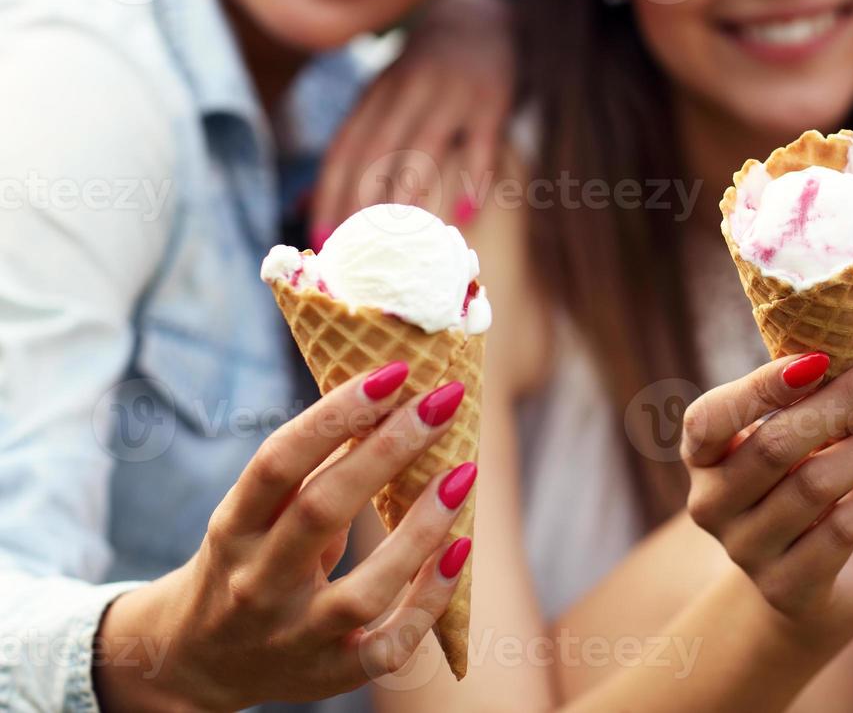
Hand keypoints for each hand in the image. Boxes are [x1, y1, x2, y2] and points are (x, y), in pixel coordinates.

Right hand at [97, 363, 475, 710]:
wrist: (194, 662)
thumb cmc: (245, 561)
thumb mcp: (251, 513)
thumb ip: (305, 470)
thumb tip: (388, 400)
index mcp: (232, 529)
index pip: (276, 462)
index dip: (335, 414)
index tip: (393, 372)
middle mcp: (255, 585)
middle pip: (322, 511)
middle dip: (388, 450)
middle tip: (443, 401)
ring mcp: (292, 637)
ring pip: (363, 591)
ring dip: (420, 530)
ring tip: (463, 474)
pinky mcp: (328, 675)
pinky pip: (388, 646)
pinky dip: (428, 601)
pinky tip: (460, 552)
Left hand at [310, 0, 514, 246]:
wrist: (481, 19)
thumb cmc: (426, 75)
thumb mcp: (385, 98)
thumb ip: (353, 146)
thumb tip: (304, 203)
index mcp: (377, 94)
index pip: (345, 147)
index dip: (329, 193)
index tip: (321, 237)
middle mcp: (408, 91)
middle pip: (376, 150)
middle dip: (360, 201)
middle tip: (356, 249)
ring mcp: (450, 93)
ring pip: (423, 145)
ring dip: (408, 191)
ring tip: (401, 239)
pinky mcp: (491, 99)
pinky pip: (480, 142)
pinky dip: (474, 177)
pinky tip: (465, 212)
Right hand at [681, 345, 852, 630]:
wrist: (801, 584)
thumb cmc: (796, 485)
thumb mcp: (784, 441)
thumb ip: (801, 401)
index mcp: (700, 457)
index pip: (710, 418)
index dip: (761, 387)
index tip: (822, 356)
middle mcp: (710, 504)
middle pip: (777, 444)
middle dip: (846, 398)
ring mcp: (745, 551)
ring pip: (814, 486)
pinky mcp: (786, 588)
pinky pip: (839, 532)